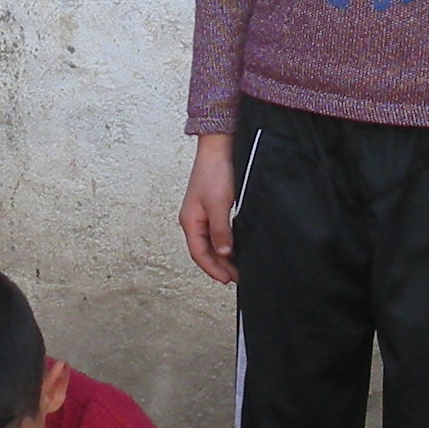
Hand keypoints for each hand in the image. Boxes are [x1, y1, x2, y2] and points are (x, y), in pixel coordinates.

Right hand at [177, 135, 238, 284]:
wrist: (219, 147)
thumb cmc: (214, 172)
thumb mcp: (219, 205)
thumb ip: (220, 230)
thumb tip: (223, 252)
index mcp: (190, 221)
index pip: (199, 253)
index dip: (212, 269)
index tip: (227, 280)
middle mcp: (194, 220)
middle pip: (205, 250)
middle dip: (220, 265)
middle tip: (237, 277)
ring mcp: (203, 214)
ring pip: (212, 242)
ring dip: (223, 255)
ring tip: (238, 266)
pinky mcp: (213, 207)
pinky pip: (217, 232)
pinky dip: (226, 242)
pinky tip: (236, 247)